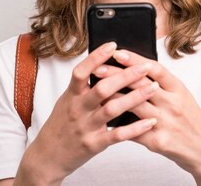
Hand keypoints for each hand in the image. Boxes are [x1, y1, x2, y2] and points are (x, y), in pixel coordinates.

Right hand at [14, 42, 158, 185]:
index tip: (113, 45)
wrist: (47, 157)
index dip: (97, 57)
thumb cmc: (59, 126)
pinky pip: (117, 135)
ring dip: (135, 98)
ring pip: (113, 109)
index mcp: (71, 95)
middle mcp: (78, 109)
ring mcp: (86, 127)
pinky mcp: (94, 144)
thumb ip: (82, 87)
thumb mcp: (65, 102)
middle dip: (126, 76)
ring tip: (153, 88)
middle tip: (145, 66)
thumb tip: (101, 66)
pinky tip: (150, 121)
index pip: (82, 71)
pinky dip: (136, 128)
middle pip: (103, 88)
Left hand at [102, 49, 200, 185]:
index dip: (135, 60)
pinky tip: (105, 116)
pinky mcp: (157, 141)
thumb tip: (135, 70)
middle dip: (117, 75)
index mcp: (179, 89)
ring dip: (113, 97)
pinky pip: (133, 130)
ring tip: (96, 89)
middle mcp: (172, 104)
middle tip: (98, 68)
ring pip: (133, 106)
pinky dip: (118, 122)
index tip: (118, 52)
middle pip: (140, 85)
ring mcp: (165, 123)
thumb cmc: (191, 119)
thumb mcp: (182, 96)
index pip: (155, 69)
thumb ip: (162, 84)